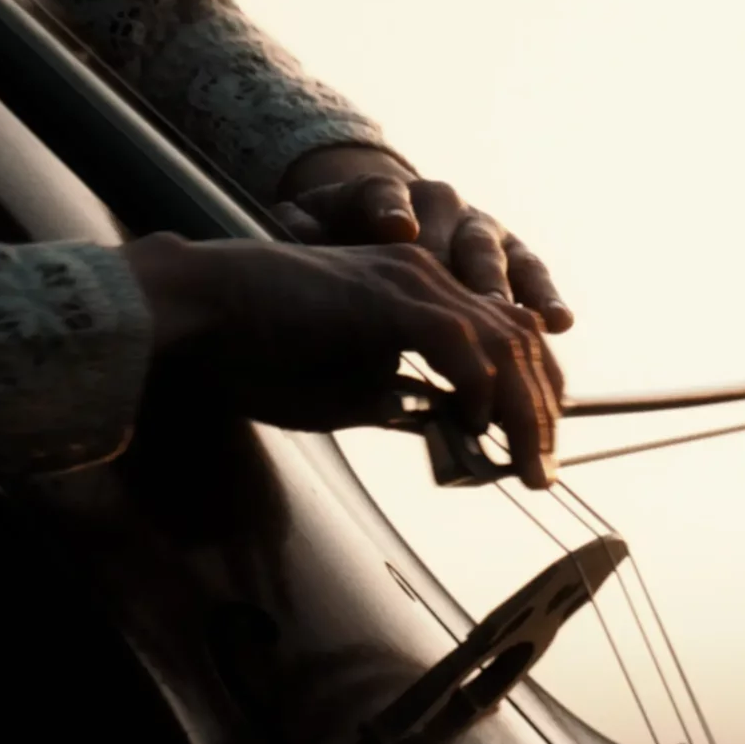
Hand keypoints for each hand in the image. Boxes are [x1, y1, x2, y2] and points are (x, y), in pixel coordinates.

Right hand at [122, 233, 562, 486]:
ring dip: (524, 410)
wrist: (200, 314)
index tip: (537, 447)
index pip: (505, 336)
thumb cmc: (256, 352)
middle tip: (544, 468)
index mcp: (418, 291)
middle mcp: (425, 276)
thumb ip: (398, 403)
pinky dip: (480, 389)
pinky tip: (479, 426)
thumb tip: (447, 430)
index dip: (533, 393)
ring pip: (502, 342)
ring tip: (527, 462)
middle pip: (518, 339)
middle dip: (542, 409)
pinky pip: (462, 344)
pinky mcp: (390, 297)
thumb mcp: (344, 391)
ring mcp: (411, 280)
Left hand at [273, 146, 572, 333]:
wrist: (374, 228)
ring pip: (497, 255)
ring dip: (507, 290)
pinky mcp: (512, 255)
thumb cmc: (335, 245)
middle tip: (469, 299)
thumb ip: (302, 233)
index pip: (386, 196)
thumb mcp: (308, 231)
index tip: (398, 229)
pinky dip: (545, 297)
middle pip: (451, 232)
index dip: (393, 211)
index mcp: (382, 193)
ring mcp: (479, 228)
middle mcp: (439, 204)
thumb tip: (291, 227)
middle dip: (462, 266)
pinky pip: (532, 274)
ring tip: (522, 322)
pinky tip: (558, 324)